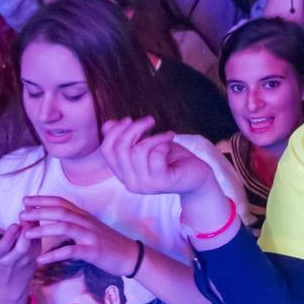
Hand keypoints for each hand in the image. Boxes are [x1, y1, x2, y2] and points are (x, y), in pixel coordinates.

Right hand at [0, 222, 40, 303]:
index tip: (14, 225)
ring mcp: (25, 261)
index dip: (10, 237)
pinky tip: (35, 221)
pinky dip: (38, 233)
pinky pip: (38, 244)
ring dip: (33, 230)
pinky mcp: (35, 259)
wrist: (6, 286)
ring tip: (31, 216)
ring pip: (33, 245)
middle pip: (22, 247)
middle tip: (26, 217)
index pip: (3, 248)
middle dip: (25, 232)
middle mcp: (11, 261)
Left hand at [19, 195, 138, 272]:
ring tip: (26, 234)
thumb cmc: (109, 243)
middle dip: (39, 211)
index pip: (62, 203)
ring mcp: (90, 236)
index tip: (26, 200)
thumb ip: (74, 224)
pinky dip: (54, 254)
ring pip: (64, 227)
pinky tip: (41, 259)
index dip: (43, 200)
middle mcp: (86, 222)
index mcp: (84, 216)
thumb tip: (55, 221)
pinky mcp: (93, 251)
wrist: (131, 255)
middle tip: (21, 215)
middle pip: (60, 212)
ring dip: (43, 229)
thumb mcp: (91, 229)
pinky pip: (71, 250)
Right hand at [100, 117, 219, 197]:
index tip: (129, 119)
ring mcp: (145, 184)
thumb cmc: (171, 158)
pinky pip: (156, 156)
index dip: (115, 131)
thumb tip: (108, 124)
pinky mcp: (161, 182)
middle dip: (134, 128)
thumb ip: (128, 137)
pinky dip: (163, 143)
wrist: (197, 177)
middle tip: (150, 121)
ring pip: (138, 151)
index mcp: (123, 172)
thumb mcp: (146, 144)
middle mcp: (129, 181)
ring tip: (166, 134)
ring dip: (153, 136)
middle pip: (119, 148)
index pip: (106, 150)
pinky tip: (170, 143)